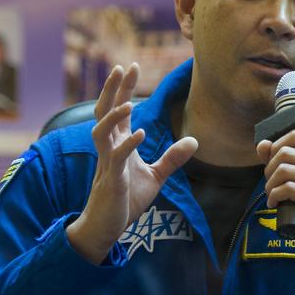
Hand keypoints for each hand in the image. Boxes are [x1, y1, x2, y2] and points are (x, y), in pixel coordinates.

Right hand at [66, 63, 197, 263]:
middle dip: (113, 89)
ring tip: (130, 102)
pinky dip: (127, 145)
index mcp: (117, 145)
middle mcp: (108, 150)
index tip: (131, 66)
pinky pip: (116, 158)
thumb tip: (194, 140)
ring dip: (114, 116)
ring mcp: (107, 164)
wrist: (107, 228)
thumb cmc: (125, 200)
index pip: (117, 111)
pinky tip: (139, 133)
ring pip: (101, 132)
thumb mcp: (155, 177)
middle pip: (105, 112)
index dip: (123, 88)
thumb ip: (172, 158)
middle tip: (123, 67)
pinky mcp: (112, 181)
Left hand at [257, 130, 294, 270]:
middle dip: (270, 169)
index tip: (272, 166)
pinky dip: (274, 196)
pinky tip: (275, 204)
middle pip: (286, 152)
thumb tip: (262, 144)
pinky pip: (287, 188)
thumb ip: (280, 159)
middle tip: (270, 185)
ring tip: (272, 195)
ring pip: (284, 169)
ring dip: (270, 184)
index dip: (276, 147)